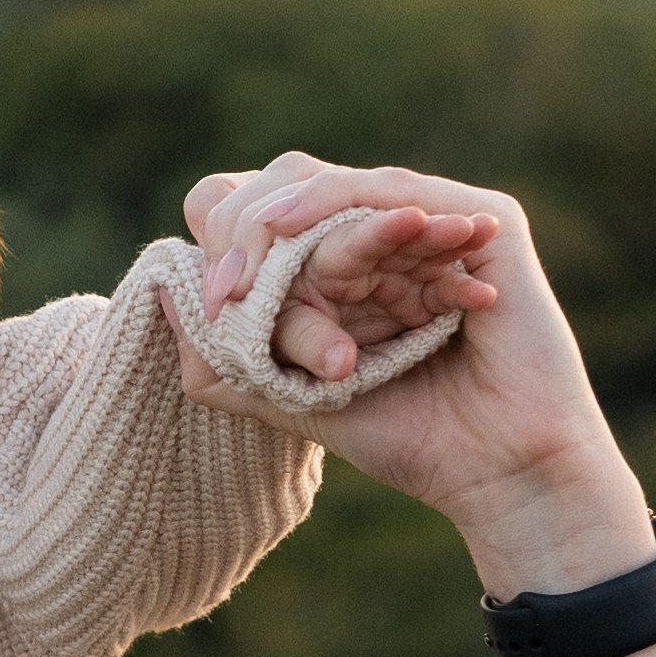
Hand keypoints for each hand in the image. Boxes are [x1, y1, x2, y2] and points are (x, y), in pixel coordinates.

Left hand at [161, 162, 649, 592]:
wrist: (499, 474)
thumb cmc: (408, 438)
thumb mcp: (296, 399)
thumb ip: (229, 358)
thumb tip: (156, 296)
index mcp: (342, 261)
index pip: (259, 210)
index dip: (224, 239)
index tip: (215, 302)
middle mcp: (383, 230)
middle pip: (284, 182)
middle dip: (247, 234)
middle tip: (232, 293)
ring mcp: (434, 219)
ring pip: (332, 188)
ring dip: (293, 238)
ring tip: (262, 270)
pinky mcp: (483, 221)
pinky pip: (398, 193)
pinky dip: (354, 215)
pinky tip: (316, 237)